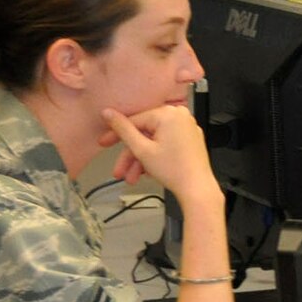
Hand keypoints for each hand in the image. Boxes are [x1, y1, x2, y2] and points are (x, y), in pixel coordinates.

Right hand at [101, 106, 220, 202]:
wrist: (197, 189)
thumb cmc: (176, 171)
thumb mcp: (141, 149)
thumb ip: (123, 129)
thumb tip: (109, 113)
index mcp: (169, 113)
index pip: (134, 121)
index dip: (115, 134)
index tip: (104, 142)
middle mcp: (180, 116)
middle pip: (144, 133)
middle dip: (130, 155)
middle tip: (119, 169)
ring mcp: (187, 128)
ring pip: (153, 141)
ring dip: (140, 160)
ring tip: (132, 177)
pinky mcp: (190, 139)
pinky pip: (165, 143)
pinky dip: (154, 156)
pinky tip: (146, 172)